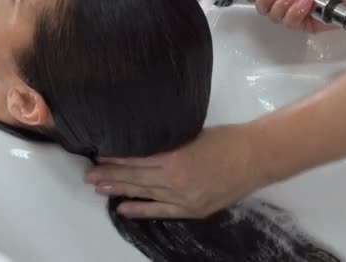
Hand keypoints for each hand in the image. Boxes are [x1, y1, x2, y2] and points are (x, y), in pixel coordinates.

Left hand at [85, 124, 267, 218]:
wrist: (256, 158)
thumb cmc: (226, 139)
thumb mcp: (192, 134)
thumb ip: (169, 144)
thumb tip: (144, 146)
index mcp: (175, 157)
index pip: (137, 159)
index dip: (117, 159)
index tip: (100, 156)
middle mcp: (176, 180)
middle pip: (136, 178)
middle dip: (111, 176)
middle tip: (90, 175)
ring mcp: (184, 198)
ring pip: (145, 194)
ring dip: (121, 191)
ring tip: (99, 189)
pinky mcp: (193, 209)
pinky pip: (161, 211)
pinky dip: (141, 210)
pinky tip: (123, 209)